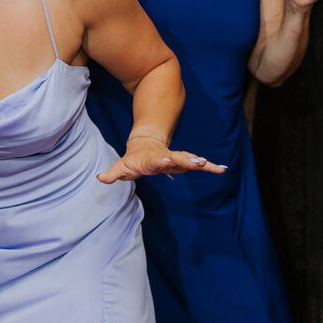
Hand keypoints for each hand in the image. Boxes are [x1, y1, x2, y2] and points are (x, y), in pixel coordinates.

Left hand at [97, 136, 225, 182]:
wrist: (144, 145)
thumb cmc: (133, 159)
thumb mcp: (121, 167)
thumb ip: (113, 173)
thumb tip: (100, 178)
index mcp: (150, 160)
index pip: (155, 161)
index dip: (160, 161)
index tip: (166, 160)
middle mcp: (165, 158)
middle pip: (176, 158)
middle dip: (185, 160)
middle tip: (196, 162)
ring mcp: (175, 159)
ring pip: (188, 159)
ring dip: (198, 162)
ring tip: (210, 165)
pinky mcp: (183, 162)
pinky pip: (197, 164)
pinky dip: (209, 167)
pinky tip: (222, 169)